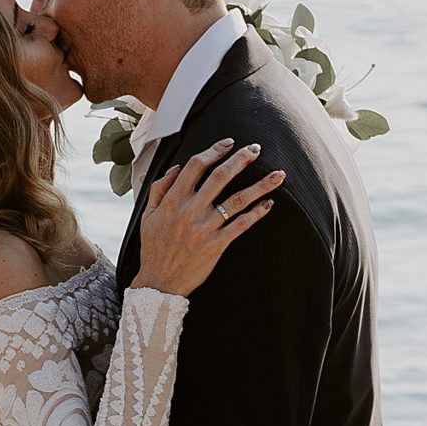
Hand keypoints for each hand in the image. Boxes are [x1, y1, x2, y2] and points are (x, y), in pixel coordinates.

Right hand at [132, 139, 285, 297]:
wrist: (160, 282)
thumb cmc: (153, 246)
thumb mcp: (148, 215)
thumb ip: (160, 188)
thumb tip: (178, 167)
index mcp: (173, 200)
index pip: (196, 166)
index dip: (214, 150)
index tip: (228, 143)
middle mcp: (191, 211)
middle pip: (221, 177)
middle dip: (241, 159)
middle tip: (256, 148)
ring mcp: (205, 228)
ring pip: (237, 200)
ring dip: (260, 186)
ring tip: (278, 175)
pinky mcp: (217, 245)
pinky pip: (242, 225)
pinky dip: (257, 213)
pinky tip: (269, 204)